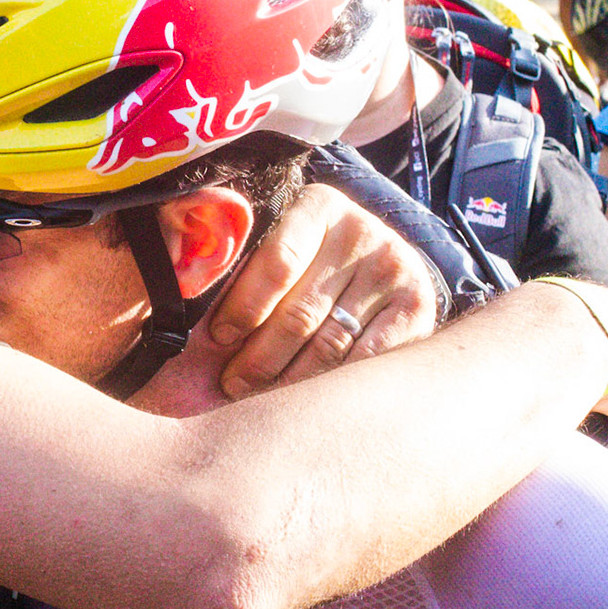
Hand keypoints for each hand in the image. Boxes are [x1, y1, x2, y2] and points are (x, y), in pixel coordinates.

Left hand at [205, 184, 439, 399]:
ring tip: (257, 398)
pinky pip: (364, 361)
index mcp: (317, 207)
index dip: (243, 307)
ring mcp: (393, 270)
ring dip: (287, 380)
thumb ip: (244, 261)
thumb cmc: (312, 259)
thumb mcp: (282, 240)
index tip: (219, 339)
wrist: (387, 264)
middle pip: (300, 312)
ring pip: (329, 344)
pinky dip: (329, 385)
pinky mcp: (417, 307)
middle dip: (258, 357)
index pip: (277, 263)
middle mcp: (361, 232)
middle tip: (231, 385)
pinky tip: (303, 401)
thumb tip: (190, 306)